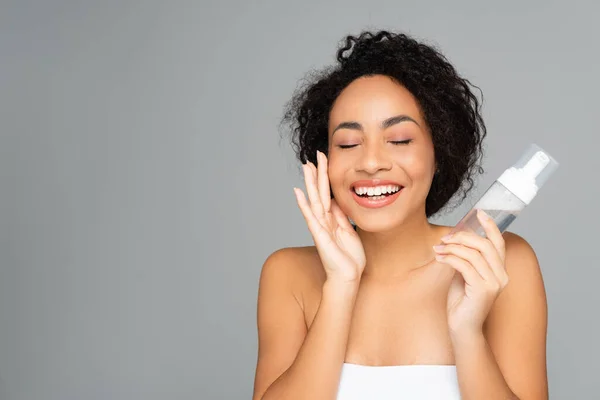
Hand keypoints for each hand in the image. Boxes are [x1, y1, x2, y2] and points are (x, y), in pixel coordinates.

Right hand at [294, 150, 365, 283]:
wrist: (348, 277)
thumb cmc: (349, 258)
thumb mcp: (349, 231)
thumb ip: (342, 217)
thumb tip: (338, 201)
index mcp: (333, 218)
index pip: (328, 193)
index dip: (326, 177)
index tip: (324, 160)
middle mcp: (324, 220)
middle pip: (320, 192)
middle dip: (318, 173)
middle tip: (315, 155)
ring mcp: (320, 226)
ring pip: (314, 199)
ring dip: (310, 183)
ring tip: (305, 166)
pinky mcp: (319, 235)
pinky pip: (310, 217)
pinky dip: (304, 204)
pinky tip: (297, 192)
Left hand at [433, 209, 507, 337]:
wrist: (462, 328)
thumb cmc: (461, 301)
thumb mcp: (464, 274)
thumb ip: (466, 258)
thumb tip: (455, 238)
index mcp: (500, 270)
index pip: (498, 243)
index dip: (490, 226)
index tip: (479, 213)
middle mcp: (502, 276)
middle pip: (485, 245)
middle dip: (463, 237)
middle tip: (445, 238)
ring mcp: (494, 284)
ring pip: (475, 254)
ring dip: (453, 248)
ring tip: (438, 249)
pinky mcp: (483, 290)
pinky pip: (465, 266)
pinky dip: (450, 259)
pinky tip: (439, 258)